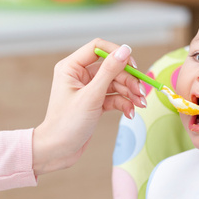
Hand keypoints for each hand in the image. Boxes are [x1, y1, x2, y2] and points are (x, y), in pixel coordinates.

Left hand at [33, 39, 145, 174]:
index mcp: (71, 67)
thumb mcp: (91, 96)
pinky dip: (124, 103)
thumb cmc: (67, 124)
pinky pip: (114, 96)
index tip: (133, 67)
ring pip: (115, 83)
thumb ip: (109, 72)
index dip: (118, 54)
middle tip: (140, 93)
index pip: (98, 48)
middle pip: (111, 67)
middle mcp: (79, 75)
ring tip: (140, 105)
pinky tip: (130, 113)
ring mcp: (88, 89)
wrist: (57, 151)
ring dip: (130, 93)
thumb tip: (125, 50)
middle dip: (128, 80)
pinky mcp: (95, 102)